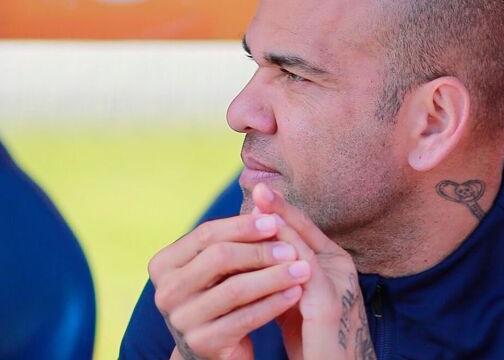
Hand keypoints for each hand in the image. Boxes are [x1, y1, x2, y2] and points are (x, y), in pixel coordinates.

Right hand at [148, 212, 310, 358]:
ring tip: (304, 269)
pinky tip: (296, 293)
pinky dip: (274, 303)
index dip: (242, 225)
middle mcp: (165, 291)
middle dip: (260, 250)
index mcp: (164, 264)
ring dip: (274, 276)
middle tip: (294, 247)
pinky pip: (244, 318)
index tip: (275, 220)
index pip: (206, 234)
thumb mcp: (225, 264)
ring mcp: (180, 320)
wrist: (218, 349)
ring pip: (235, 289)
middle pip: (218, 258)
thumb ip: (239, 234)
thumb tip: (264, 193)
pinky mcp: (201, 344)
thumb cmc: (224, 295)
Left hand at [251, 183, 376, 359]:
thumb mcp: (298, 301)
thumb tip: (257, 255)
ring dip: (280, 225)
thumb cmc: (315, 343)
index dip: (283, 211)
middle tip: (258, 188)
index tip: (261, 193)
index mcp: (334, 266)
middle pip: (306, 232)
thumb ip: (284, 276)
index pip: (305, 231)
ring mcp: (338, 285)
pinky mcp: (328, 306)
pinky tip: (261, 245)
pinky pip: (300, 273)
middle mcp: (341, 269)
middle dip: (280, 210)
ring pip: (303, 247)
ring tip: (258, 207)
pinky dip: (280, 256)